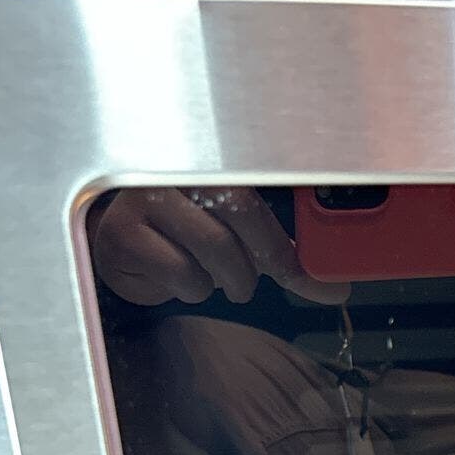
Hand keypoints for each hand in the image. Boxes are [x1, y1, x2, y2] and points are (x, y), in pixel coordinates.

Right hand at [88, 187, 349, 306]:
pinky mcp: (123, 233)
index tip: (313, 281)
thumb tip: (334, 289)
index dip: (285, 243)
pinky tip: (178, 276)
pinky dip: (191, 288)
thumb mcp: (240, 237)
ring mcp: (144, 199)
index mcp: (211, 165)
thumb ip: (283, 255)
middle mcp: (176, 171)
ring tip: (212, 277)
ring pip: (213, 249)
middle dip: (256, 262)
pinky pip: (180, 272)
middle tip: (247, 283)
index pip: (260, 199)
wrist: (120, 244)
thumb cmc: (186, 237)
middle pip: (240, 215)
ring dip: (224, 280)